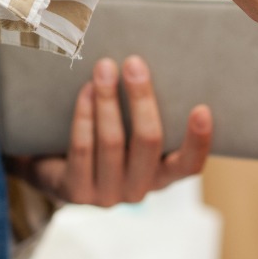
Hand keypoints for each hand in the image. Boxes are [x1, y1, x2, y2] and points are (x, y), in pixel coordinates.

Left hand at [10, 56, 212, 206]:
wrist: (56, 172)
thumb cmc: (106, 143)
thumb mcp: (132, 136)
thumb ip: (147, 114)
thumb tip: (149, 64)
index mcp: (164, 177)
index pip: (190, 165)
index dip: (199, 140)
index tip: (202, 108)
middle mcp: (140, 190)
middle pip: (148, 142)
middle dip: (142, 98)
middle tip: (135, 64)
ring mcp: (108, 195)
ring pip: (112, 142)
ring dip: (108, 100)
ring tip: (104, 68)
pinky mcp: (76, 191)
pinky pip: (83, 148)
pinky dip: (85, 115)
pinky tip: (86, 91)